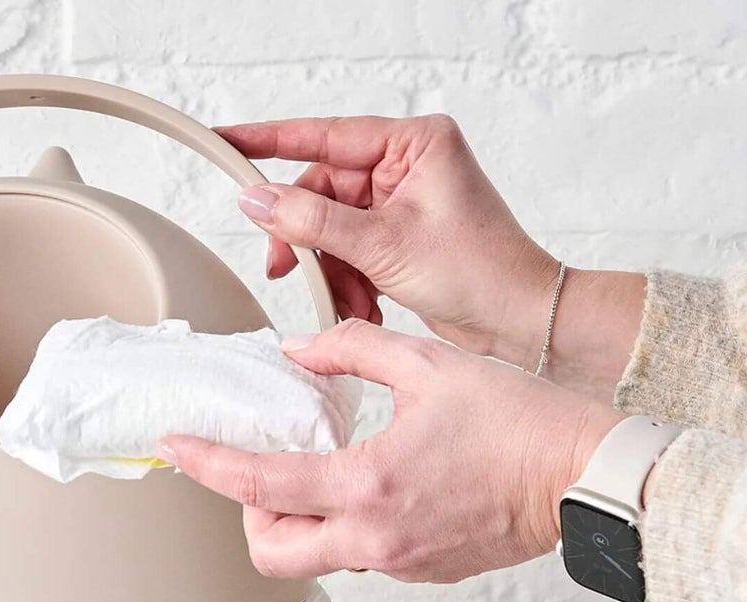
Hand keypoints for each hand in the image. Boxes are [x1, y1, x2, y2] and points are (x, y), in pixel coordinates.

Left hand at [157, 320, 621, 583]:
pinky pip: (360, 557)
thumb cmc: (522, 422)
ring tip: (322, 472)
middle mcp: (373, 539)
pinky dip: (346, 526)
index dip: (205, 465)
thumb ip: (352, 351)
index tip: (176, 447)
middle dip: (250, 516)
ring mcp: (398, 564)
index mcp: (366, 486)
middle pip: (269, 553)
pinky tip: (373, 486)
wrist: (587, 479)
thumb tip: (299, 352)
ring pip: (314, 559)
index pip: (257, 486)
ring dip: (299, 522)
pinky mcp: (421, 572)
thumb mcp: (430, 364)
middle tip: (264, 472)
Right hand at [216, 114, 643, 395]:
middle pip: (322, 191)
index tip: (227, 141)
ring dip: (327, 268)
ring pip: (330, 228)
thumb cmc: (478, 271)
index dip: (270, 141)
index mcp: (414, 144)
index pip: (325, 136)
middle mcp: (407, 166)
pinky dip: (345, 280)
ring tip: (339, 299)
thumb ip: (313, 222)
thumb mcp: (384, 244)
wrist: (518, 321)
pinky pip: (348, 251)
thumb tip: (257, 200)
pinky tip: (358, 304)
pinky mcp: (398, 238)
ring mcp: (401, 203)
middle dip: (304, 236)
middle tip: (285, 268)